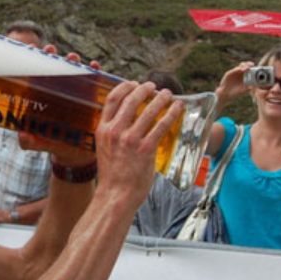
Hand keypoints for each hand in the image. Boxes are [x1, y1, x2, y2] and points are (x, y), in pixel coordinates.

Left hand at [17, 45, 99, 164]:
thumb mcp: (42, 143)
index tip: (30, 49)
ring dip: (73, 63)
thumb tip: (23, 136)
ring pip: (73, 73)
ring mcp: (74, 93)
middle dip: (52, 57)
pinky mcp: (89, 98)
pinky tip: (95, 67)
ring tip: (73, 58)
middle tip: (51, 50)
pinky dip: (94, 73)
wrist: (77, 154)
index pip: (36, 76)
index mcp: (42, 99)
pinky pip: (92, 82)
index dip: (32, 61)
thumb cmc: (56, 145)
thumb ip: (31, 142)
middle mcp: (57, 92)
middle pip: (54, 70)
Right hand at [94, 82, 182, 201]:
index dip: (125, 87)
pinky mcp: (145, 149)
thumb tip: (127, 120)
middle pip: (131, 100)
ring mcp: (130, 140)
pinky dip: (171, 114)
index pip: (113, 99)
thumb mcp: (104, 148)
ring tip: (168, 94)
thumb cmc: (112, 174)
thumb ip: (113, 133)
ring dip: (160, 98)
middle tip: (154, 86)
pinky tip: (177, 108)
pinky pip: (161, 126)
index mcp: (103, 129)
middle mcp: (115, 131)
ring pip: (148, 110)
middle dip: (144, 89)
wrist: (116, 195)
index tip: (134, 83)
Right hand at [215, 61, 254, 106]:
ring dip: (244, 66)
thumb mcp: (245, 90)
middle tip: (252, 65)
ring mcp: (234, 73)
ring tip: (247, 68)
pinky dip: (237, 69)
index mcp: (244, 76)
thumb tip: (257, 84)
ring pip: (239, 66)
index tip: (255, 67)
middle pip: (244, 65)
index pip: (249, 68)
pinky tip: (240, 70)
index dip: (252, 67)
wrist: (227, 94)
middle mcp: (239, 73)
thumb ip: (251, 87)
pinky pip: (233, 70)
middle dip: (248, 64)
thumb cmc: (236, 92)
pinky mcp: (229, 74)